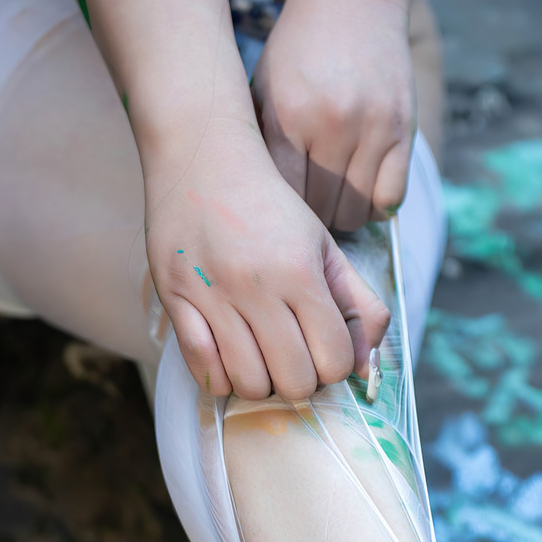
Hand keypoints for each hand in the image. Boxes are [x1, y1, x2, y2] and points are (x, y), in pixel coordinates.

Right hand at [146, 116, 389, 400]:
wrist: (203, 157)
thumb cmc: (271, 207)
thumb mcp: (325, 246)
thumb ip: (357, 303)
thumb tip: (366, 368)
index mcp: (301, 272)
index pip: (334, 360)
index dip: (334, 365)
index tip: (323, 350)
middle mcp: (257, 287)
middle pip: (294, 382)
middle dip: (300, 380)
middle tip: (292, 358)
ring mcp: (212, 295)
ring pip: (249, 384)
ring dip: (261, 383)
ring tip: (260, 359)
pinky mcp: (175, 299)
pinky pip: (203, 370)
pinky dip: (222, 379)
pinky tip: (229, 360)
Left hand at [251, 0, 416, 231]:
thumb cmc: (299, 47)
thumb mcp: (264, 87)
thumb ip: (262, 145)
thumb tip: (260, 209)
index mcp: (287, 116)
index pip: (284, 198)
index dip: (281, 215)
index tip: (277, 214)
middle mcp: (332, 124)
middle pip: (320, 211)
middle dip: (310, 218)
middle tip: (304, 208)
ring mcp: (373, 128)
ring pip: (356, 212)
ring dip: (343, 213)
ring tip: (332, 197)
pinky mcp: (403, 129)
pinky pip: (391, 198)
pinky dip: (376, 205)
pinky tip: (362, 188)